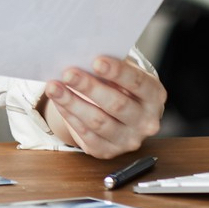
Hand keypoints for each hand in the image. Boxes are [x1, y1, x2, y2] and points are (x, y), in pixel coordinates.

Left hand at [43, 55, 166, 159]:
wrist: (119, 114)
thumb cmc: (120, 85)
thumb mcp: (123, 73)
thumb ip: (110, 67)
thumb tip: (82, 56)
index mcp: (155, 96)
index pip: (138, 83)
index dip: (117, 72)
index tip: (96, 61)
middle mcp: (147, 121)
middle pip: (117, 105)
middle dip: (89, 88)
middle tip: (68, 73)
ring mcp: (129, 139)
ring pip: (98, 122)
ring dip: (72, 103)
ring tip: (54, 87)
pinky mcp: (108, 151)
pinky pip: (86, 134)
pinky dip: (69, 116)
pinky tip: (59, 102)